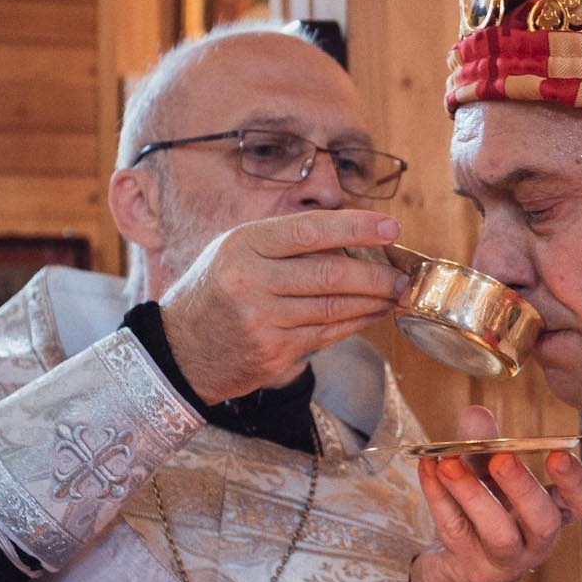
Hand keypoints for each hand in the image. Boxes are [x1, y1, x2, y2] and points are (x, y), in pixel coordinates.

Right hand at [157, 209, 406, 402]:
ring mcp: (262, 321)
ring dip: (373, 302)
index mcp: (244, 245)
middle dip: (376, 276)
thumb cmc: (214, 290)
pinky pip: (326, 335)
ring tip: (394, 294)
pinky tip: (371, 315)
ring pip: (334, 308)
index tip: (391, 228)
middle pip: (330, 275)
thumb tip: (350, 236)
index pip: (310, 230)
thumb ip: (285, 241)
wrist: (178, 350)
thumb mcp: (236, 251)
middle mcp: (251, 281)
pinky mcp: (273, 353)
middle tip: (402, 276)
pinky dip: (355, 323)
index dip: (356, 228)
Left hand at [409, 405, 581, 581]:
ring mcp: (506, 562)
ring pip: (498, 533)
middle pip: (543, 522)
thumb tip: (475, 414)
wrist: (454, 571)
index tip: (558, 453)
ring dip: (473, 494)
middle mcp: (536, 541)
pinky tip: (428, 469)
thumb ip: (484, 445)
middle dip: (523, 487)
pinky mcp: (472, 570)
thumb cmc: (481, 515)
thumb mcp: (486, 476)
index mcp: (553, 512)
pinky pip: (457, 532)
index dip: (576, 481)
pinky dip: (439, 498)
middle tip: (502, 457)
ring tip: (449, 463)